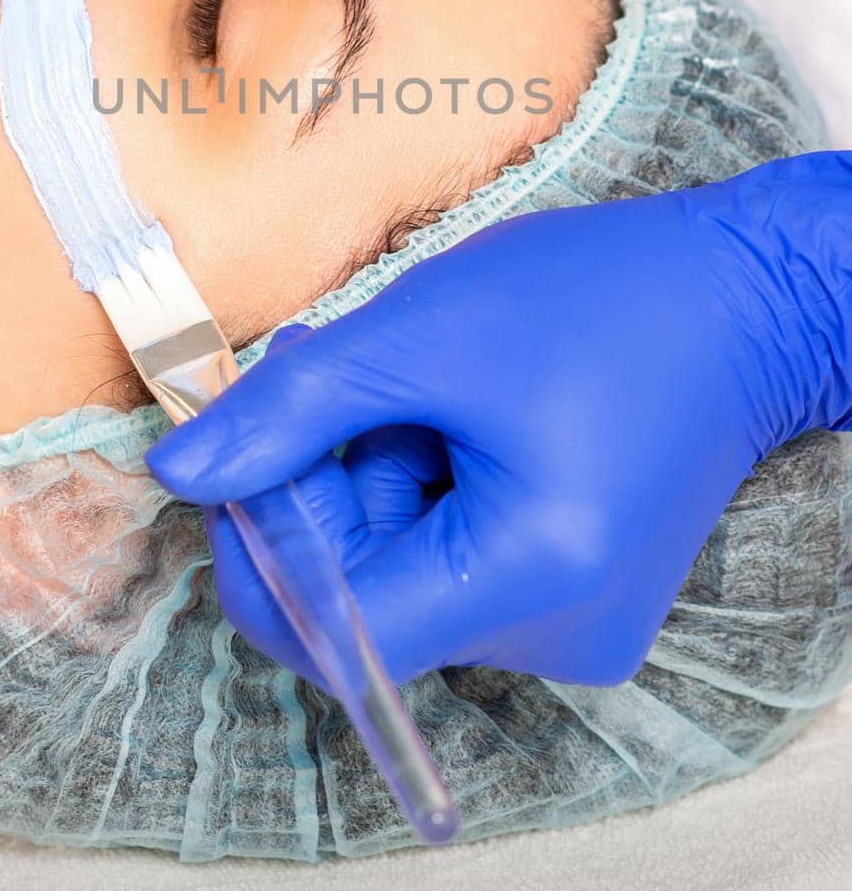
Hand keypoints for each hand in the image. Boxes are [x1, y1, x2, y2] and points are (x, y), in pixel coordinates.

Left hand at [147, 154, 851, 686]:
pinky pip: (453, 559)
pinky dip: (420, 484)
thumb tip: (183, 473)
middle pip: (367, 599)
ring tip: (398, 375)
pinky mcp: (574, 588)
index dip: (263, 544)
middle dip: (320, 485)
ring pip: (404, 572)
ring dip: (369, 473)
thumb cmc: (601, 297)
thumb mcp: (423, 334)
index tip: (241, 448)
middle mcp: (558, 633)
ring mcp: (571, 620)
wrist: (746, 294)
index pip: (337, 632)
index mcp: (529, 578)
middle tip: (320, 369)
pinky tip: (442, 407)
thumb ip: (292, 411)